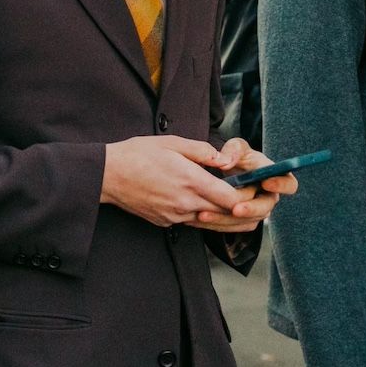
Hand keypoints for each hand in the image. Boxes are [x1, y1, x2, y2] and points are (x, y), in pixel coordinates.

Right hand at [101, 136, 243, 227]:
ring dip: (230, 220)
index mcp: (190, 181)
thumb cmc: (137, 154)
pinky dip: (208, 220)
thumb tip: (223, 158)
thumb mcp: (171, 142)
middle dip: (244, 211)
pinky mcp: (165, 222)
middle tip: (258, 204)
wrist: (107, 175)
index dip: (247, 197)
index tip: (255, 190)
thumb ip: (202, 151)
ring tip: (248, 216)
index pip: (230, 199)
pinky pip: (193, 223)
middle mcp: (185, 203)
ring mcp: (174, 216)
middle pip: (225, 215)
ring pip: (211, 224)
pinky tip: (215, 213)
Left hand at [190, 138, 297, 232]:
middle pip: (266, 208)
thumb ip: (234, 150)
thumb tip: (227, 162)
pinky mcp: (242, 220)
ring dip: (227, 220)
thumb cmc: (238, 156)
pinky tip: (200, 218)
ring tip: (205, 215)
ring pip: (248, 221)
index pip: (289, 183)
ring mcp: (256, 210)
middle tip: (236, 209)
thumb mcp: (236, 147)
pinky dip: (217, 224)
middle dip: (251, 209)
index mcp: (274, 176)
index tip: (266, 181)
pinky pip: (233, 227)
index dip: (281, 184)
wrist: (226, 171)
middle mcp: (268, 196)